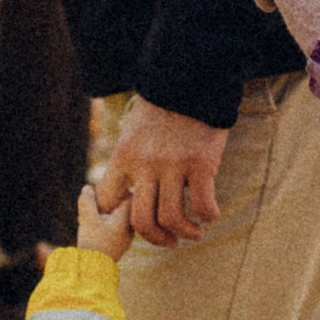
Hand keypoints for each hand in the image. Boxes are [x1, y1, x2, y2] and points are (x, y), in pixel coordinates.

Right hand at [75, 180, 133, 262]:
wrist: (92, 272)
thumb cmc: (92, 243)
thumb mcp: (87, 218)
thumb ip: (87, 200)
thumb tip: (88, 187)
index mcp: (127, 219)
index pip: (128, 194)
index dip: (113, 190)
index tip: (98, 195)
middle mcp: (130, 227)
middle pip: (122, 205)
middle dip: (104, 203)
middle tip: (89, 206)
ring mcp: (125, 237)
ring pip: (115, 216)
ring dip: (100, 214)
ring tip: (85, 218)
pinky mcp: (117, 244)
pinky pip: (112, 227)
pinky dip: (100, 224)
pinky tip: (87, 227)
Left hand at [105, 95, 227, 245]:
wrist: (190, 79)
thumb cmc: (163, 105)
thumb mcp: (133, 128)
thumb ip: (130, 157)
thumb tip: (130, 184)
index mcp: (124, 156)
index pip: (108, 200)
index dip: (117, 219)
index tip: (133, 223)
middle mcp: (145, 165)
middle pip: (141, 220)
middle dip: (155, 238)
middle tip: (170, 240)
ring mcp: (173, 165)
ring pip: (171, 218)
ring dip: (184, 232)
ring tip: (195, 233)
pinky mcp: (201, 163)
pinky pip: (202, 203)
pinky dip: (207, 215)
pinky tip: (211, 213)